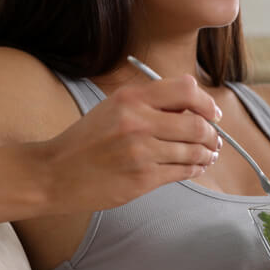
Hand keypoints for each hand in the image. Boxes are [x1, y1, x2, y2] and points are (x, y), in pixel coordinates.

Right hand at [39, 75, 222, 212]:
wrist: (55, 173)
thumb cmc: (86, 141)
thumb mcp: (113, 108)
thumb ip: (150, 103)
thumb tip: (193, 102)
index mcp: (130, 98)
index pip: (186, 90)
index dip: (206, 103)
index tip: (212, 113)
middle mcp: (138, 122)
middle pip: (197, 124)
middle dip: (212, 134)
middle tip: (214, 139)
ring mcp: (141, 152)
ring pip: (194, 151)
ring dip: (207, 154)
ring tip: (208, 154)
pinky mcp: (143, 178)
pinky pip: (183, 171)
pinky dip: (196, 169)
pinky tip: (196, 167)